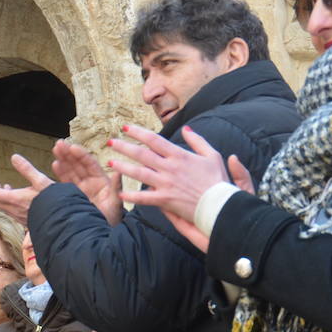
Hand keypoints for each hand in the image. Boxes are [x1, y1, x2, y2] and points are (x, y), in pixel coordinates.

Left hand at [0, 153, 54, 224]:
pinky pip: (15, 215)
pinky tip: (23, 204)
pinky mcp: (27, 223)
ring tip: (13, 193)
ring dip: (6, 200)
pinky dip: (14, 207)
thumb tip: (15, 157)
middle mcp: (15, 210)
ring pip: (6, 210)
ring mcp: (20, 218)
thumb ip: (26, 169)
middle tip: (4, 187)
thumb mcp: (40, 180)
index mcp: (15, 199)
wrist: (60, 219)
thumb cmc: (51, 200)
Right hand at [51, 140, 124, 223]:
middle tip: (59, 144)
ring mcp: (81, 190)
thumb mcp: (115, 204)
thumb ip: (116, 188)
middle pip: (78, 165)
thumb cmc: (111, 221)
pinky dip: (60, 173)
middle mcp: (91, 183)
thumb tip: (118, 172)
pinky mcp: (73, 197)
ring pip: (71, 171)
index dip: (81, 155)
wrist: (100, 237)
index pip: (90, 164)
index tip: (72, 147)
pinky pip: (65, 183)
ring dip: (63, 160)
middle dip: (69, 153)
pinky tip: (54, 164)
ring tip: (55, 149)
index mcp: (101, 182)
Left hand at [109, 125, 238, 251]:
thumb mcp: (212, 155)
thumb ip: (197, 141)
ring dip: (123, 167)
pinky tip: (121, 193)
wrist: (221, 204)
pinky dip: (132, 196)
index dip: (138, 132)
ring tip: (110, 162)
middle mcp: (170, 168)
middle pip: (142, 154)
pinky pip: (145, 198)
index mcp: (179, 155)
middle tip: (110, 142)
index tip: (126, 128)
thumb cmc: (218, 180)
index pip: (154, 140)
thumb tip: (185, 129)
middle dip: (124, 147)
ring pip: (139, 174)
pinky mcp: (165, 200)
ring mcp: (166, 184)